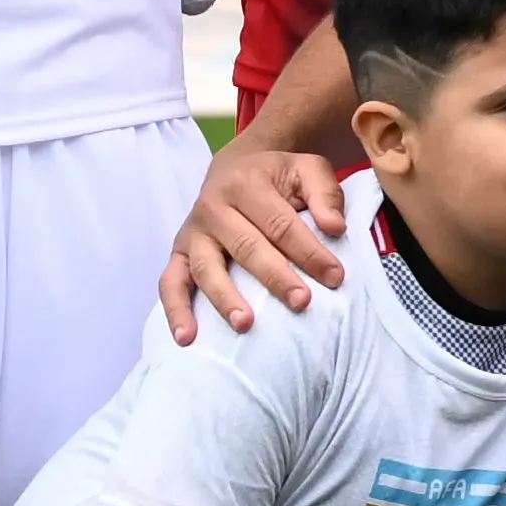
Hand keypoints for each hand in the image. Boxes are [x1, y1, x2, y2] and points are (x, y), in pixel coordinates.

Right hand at [163, 128, 345, 335]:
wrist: (233, 168)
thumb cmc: (276, 177)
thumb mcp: (306, 169)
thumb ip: (325, 194)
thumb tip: (335, 227)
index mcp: (247, 185)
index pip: (281, 224)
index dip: (309, 251)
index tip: (335, 277)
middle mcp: (213, 207)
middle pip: (246, 246)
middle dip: (275, 277)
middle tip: (301, 302)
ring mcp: (193, 233)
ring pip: (206, 268)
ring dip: (224, 298)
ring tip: (245, 325)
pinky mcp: (178, 254)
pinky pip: (170, 283)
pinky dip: (176, 310)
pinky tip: (187, 337)